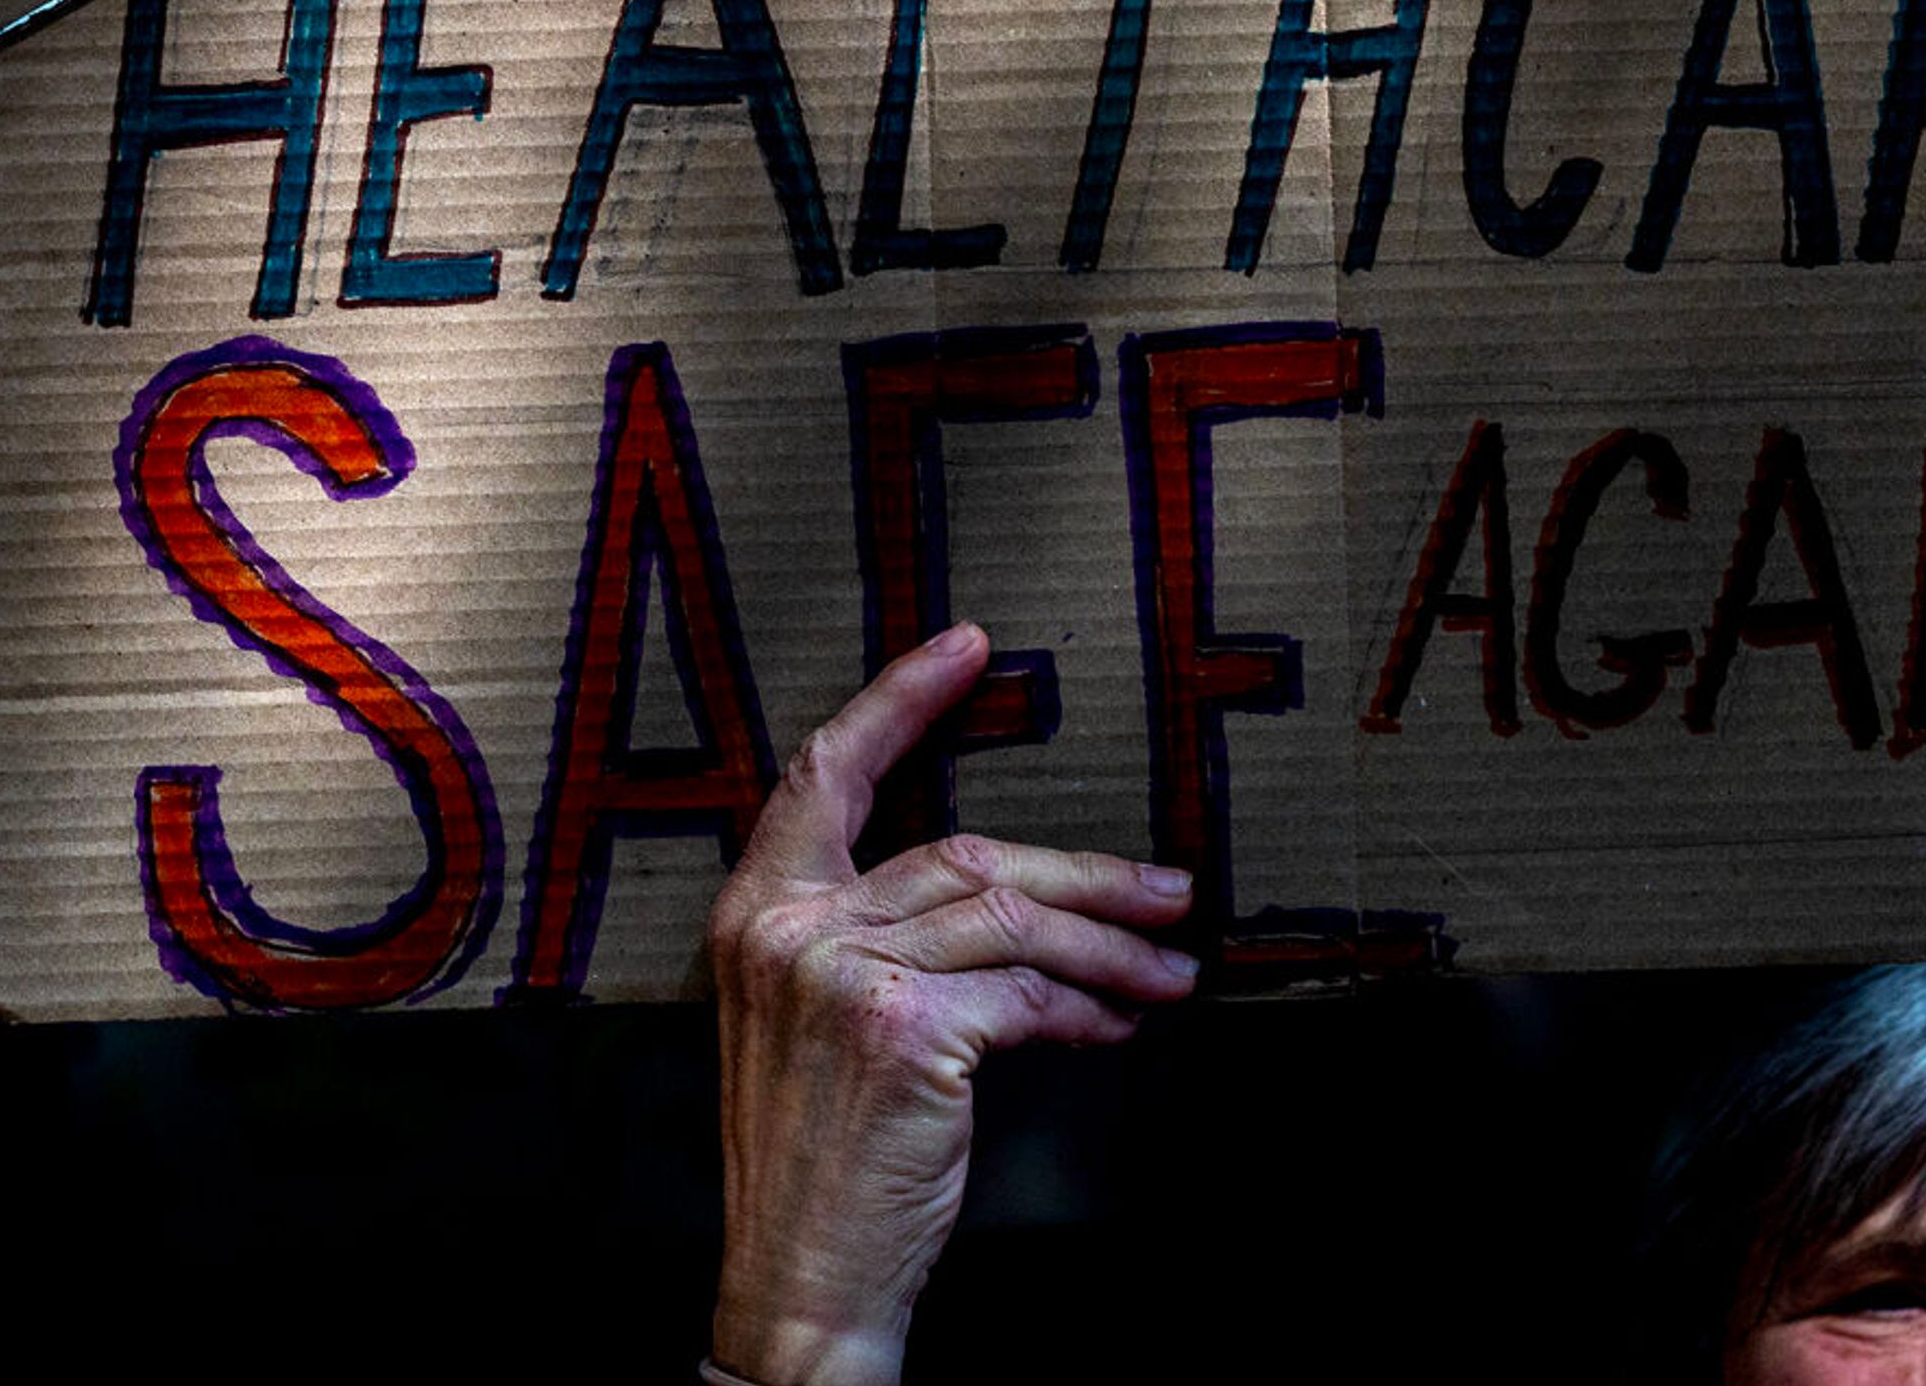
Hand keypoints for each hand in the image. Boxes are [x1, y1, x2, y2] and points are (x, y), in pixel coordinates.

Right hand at [707, 623, 1199, 1385]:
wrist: (803, 1279)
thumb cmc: (819, 1157)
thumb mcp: (818, 1024)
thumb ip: (880, 944)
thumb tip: (1019, 906)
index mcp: (756, 911)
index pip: (826, 772)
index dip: (900, 698)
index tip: (967, 647)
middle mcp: (788, 926)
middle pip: (966, 852)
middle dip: (1084, 871)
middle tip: (1167, 884)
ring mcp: (842, 972)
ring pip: (1012, 917)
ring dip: (1110, 942)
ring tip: (1169, 964)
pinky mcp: (904, 1026)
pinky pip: (1027, 994)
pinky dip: (1087, 1008)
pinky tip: (1115, 1026)